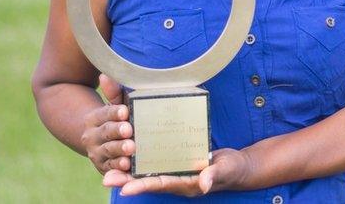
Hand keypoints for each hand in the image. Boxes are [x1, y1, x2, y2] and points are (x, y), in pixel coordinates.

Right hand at [82, 74, 134, 173]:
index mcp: (95, 117)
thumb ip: (113, 92)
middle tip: (129, 129)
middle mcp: (92, 135)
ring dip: (118, 149)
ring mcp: (97, 152)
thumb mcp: (116, 105)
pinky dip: (118, 167)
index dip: (114, 112)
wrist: (100, 142)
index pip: (104, 113)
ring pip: (108, 150)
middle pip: (106, 132)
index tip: (125, 111)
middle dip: (117, 131)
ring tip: (130, 148)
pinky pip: (110, 167)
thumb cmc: (118, 119)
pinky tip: (127, 165)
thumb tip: (105, 75)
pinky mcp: (103, 167)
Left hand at [102, 148, 254, 196]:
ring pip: (149, 174)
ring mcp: (176, 172)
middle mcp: (177, 180)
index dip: (143, 186)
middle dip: (127, 181)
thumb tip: (204, 184)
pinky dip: (143, 162)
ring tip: (108, 170)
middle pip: (149, 182)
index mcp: (187, 184)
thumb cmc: (232, 169)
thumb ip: (214, 175)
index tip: (124, 188)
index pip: (161, 184)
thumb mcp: (225, 170)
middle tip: (106, 179)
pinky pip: (157, 164)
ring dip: (129, 172)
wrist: (238, 168)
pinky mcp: (177, 163)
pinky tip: (129, 154)